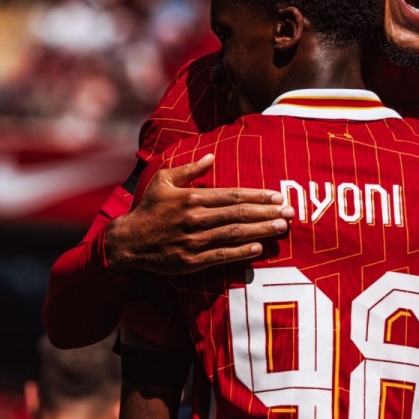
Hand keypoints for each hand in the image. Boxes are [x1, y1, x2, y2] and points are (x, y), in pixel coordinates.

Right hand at [106, 154, 294, 273]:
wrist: (128, 243)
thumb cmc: (149, 210)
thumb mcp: (164, 182)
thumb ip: (189, 170)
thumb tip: (211, 156)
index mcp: (191, 199)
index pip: (232, 196)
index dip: (257, 197)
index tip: (278, 196)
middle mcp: (195, 219)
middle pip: (238, 215)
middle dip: (267, 213)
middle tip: (290, 212)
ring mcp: (194, 242)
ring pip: (233, 235)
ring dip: (260, 231)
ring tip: (282, 227)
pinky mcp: (192, 262)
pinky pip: (221, 256)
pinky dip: (241, 252)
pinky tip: (259, 248)